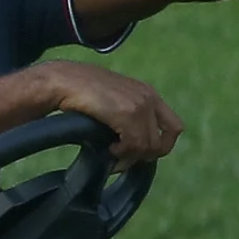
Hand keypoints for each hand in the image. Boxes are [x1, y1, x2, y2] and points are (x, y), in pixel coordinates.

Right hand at [37, 61, 183, 167]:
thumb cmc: (82, 91)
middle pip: (162, 142)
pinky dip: (121, 153)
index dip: (161, 145)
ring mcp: (140, 105)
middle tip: (124, 158)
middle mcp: (149, 98)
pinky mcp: (127, 113)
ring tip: (112, 152)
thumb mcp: (115, 99)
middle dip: (144, 156)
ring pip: (148, 147)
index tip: (140, 151)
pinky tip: (108, 148)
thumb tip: (137, 146)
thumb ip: (130, 115)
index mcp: (149, 94)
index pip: (174, 128)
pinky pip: (134, 144)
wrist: (64, 80)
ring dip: (130, 157)